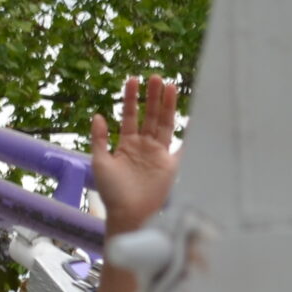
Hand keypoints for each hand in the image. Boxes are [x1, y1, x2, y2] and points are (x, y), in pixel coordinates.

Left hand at [90, 76, 180, 237]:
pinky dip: (189, 133)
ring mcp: (159, 154)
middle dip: (152, 97)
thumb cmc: (112, 192)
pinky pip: (183, 146)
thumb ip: (99, 139)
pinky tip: (194, 117)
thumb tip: (97, 115)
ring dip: (167, 106)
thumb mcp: (100, 162)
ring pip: (164, 124)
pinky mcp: (172, 164)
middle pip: (150, 116)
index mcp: (127, 144)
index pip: (130, 115)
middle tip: (156, 76)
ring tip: (169, 86)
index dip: (131, 98)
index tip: (133, 79)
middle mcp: (144, 146)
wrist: (129, 214)